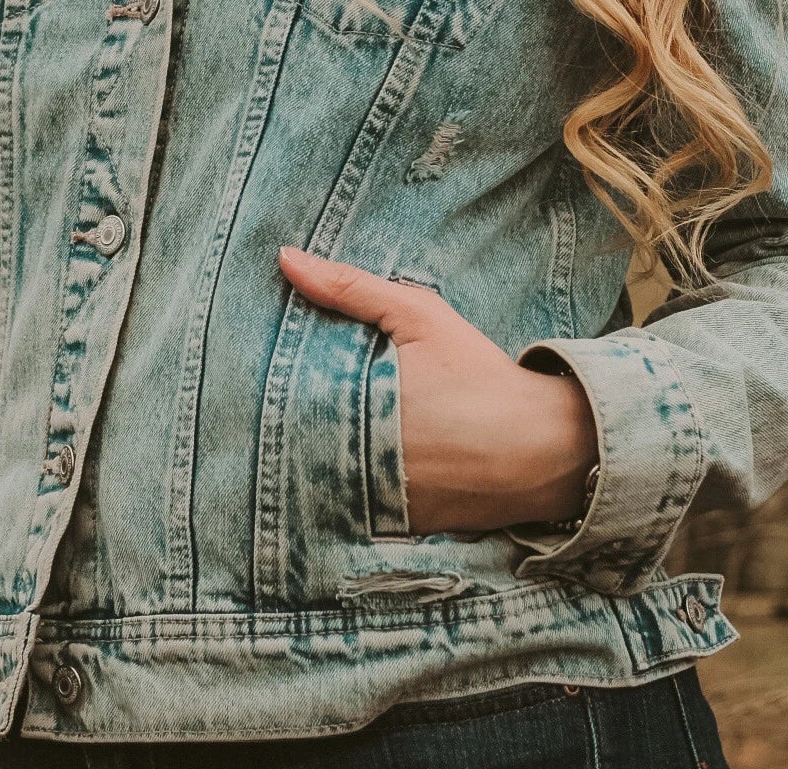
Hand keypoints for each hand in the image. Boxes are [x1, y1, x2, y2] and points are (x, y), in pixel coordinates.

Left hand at [278, 247, 599, 535]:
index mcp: (352, 403)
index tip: (245, 370)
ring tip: (288, 440)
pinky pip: (346, 511)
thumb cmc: (478, 375)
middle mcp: (354, 460)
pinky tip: (335, 472)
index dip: (261, 384)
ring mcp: (371, 501)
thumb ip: (350, 287)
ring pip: (313, 478)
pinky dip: (339, 491)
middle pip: (290, 440)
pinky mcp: (392, 530)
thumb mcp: (420, 317)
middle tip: (256, 407)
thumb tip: (285, 257)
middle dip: (276, 423)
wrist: (543, 448)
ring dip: (302, 460)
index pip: (278, 395)